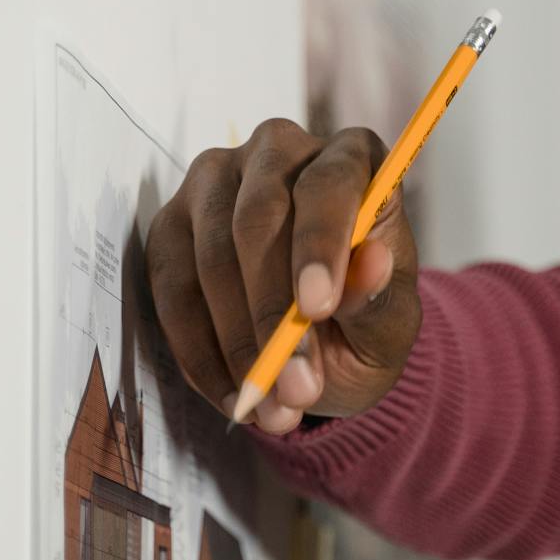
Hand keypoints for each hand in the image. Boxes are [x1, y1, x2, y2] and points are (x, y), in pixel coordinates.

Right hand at [146, 119, 421, 434]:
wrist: (322, 345)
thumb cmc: (363, 320)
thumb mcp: (388, 325)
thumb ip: (379, 298)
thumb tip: (374, 263)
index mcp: (351, 157)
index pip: (329, 184)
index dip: (319, 243)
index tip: (317, 307)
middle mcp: (278, 151)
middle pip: (258, 218)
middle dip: (272, 312)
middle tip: (295, 387)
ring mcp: (216, 182)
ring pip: (210, 256)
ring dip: (238, 343)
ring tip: (273, 408)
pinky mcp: (171, 226)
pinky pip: (171, 289)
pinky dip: (200, 352)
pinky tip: (232, 395)